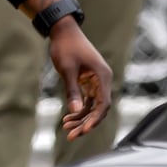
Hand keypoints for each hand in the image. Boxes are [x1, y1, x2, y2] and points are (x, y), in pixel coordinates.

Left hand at [46, 21, 112, 140]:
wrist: (63, 31)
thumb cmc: (66, 47)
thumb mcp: (67, 69)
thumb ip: (72, 91)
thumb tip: (76, 111)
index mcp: (103, 76)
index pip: (103, 104)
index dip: (94, 119)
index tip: (84, 131)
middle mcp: (103, 80)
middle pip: (99, 109)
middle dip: (86, 123)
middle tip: (71, 135)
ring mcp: (97, 82)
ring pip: (93, 107)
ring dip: (81, 118)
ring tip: (66, 128)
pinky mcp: (89, 82)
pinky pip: (88, 101)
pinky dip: (79, 110)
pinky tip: (68, 118)